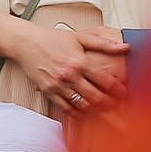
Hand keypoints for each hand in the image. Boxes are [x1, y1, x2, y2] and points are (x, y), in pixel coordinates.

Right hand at [12, 21, 127, 114]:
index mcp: (80, 62)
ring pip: (83, 105)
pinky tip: (84, 113)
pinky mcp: (48, 91)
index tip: (123, 93)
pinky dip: (78, 114)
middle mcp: (69, 75)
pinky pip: (66, 108)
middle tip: (116, 104)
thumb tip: (124, 47)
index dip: (118, 90)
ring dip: (96, 110)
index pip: (106, 81)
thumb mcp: (79, 37)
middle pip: (97, 97)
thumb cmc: (51, 39)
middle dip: (110, 103)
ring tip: (103, 110)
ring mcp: (58, 85)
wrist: (26, 42)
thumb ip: (103, 43)